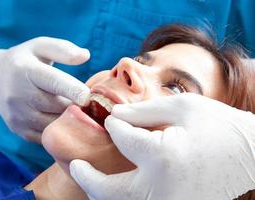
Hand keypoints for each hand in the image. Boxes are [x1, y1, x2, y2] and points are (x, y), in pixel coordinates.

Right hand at [0, 37, 89, 142]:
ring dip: (70, 119)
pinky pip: (48, 135)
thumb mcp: (40, 46)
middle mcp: (17, 95)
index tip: (89, 97)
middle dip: (77, 105)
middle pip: (58, 106)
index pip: (53, 82)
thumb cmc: (24, 60)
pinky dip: (59, 129)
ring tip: (75, 108)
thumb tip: (86, 55)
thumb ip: (63, 49)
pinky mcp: (19, 130)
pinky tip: (62, 118)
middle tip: (88, 100)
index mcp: (26, 70)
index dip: (73, 90)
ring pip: (54, 124)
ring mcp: (17, 115)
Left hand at [70, 93, 254, 199]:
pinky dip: (123, 199)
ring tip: (89, 178)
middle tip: (74, 166)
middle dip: (87, 178)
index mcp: (163, 158)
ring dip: (101, 193)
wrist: (253, 155)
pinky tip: (116, 188)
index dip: (116, 126)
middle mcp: (162, 191)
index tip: (115, 120)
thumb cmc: (219, 126)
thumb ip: (142, 111)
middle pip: (108, 191)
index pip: (121, 138)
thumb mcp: (182, 108)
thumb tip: (113, 118)